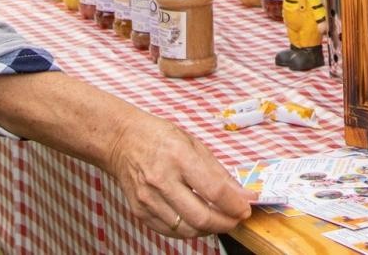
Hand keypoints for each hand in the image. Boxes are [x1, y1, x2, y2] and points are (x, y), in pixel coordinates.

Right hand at [105, 110, 252, 237]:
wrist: (121, 140)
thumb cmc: (159, 137)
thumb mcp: (193, 143)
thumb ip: (219, 172)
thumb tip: (242, 195)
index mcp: (178, 156)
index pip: (214, 190)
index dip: (234, 205)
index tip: (246, 208)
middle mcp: (162, 180)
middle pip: (201, 216)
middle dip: (226, 223)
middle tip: (236, 219)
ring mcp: (148, 198)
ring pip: (187, 229)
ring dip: (209, 229)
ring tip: (219, 219)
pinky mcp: (140, 211)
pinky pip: (170, 231)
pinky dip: (189, 230)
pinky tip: (197, 220)